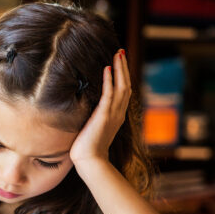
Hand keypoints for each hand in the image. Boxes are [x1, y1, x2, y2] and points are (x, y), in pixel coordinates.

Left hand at [69, 49, 131, 164]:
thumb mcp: (94, 129)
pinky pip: (109, 94)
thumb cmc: (88, 148)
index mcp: (117, 116)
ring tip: (117, 55)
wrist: (89, 161)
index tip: (119, 64)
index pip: (123, 92)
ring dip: (119, 69)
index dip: (123, 77)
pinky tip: (107, 69)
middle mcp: (118, 113)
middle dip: (123, 68)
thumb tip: (89, 111)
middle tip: (121, 52)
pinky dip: (109, 81)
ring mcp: (113, 114)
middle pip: (126, 85)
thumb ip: (96, 119)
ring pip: (121, 87)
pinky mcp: (104, 115)